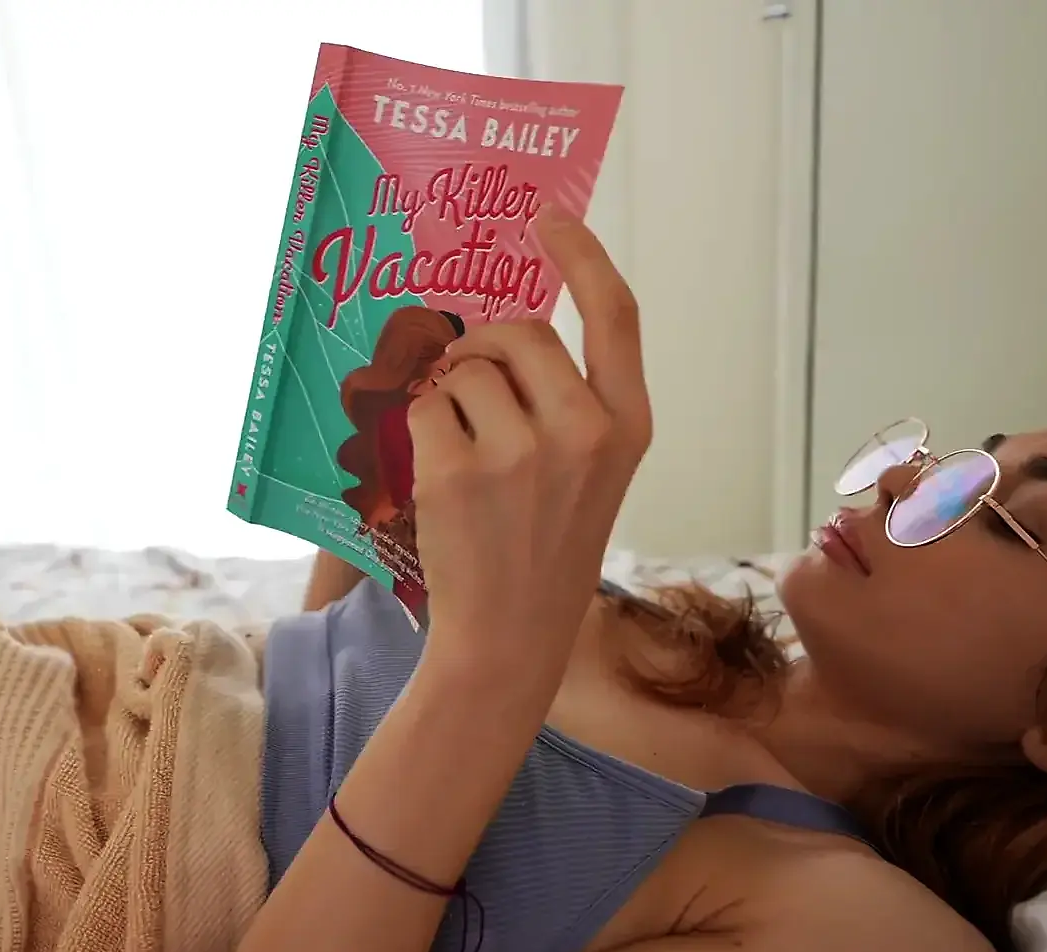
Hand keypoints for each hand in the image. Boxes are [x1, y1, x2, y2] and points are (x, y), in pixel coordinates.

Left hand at [407, 206, 649, 696]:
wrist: (508, 640)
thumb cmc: (544, 552)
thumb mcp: (589, 473)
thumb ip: (567, 401)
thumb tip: (501, 333)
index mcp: (628, 427)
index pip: (616, 315)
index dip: (581, 255)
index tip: (548, 216)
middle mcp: (585, 431)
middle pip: (521, 333)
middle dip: (487, 351)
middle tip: (475, 401)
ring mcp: (521, 452)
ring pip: (465, 371)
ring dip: (450, 400)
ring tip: (466, 464)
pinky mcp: (458, 471)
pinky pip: (422, 408)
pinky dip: (418, 433)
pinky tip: (438, 482)